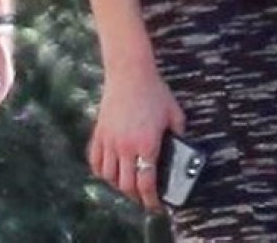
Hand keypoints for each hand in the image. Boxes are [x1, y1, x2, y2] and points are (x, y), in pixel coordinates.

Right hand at [88, 61, 184, 211]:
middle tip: (144, 197)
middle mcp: (126, 146)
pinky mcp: (99, 132)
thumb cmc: (154, 90)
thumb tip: (181, 147)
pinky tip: (109, 170)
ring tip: (128, 183)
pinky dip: (101, 171)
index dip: (151, 200)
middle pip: (127, 185)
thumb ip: (179, 133)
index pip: (146, 183)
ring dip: (119, 185)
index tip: (156, 205)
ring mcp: (110, 140)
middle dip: (136, 196)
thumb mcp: (174, 112)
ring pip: (109, 176)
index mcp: (147, 143)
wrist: (130, 72)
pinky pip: (95, 161)